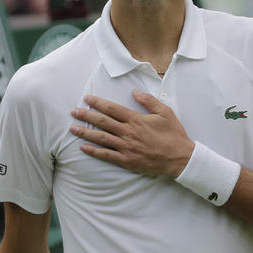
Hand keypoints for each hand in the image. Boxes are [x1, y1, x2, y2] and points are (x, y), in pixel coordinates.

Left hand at [71, 91, 193, 177]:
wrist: (180, 158)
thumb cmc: (174, 135)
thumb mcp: (165, 113)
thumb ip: (149, 101)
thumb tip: (134, 92)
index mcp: (136, 120)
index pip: (113, 109)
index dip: (98, 103)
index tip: (87, 99)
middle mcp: (128, 133)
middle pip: (103, 122)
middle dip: (86, 116)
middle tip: (73, 111)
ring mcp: (126, 147)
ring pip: (101, 138)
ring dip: (86, 132)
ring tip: (72, 128)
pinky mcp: (127, 160)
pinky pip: (106, 155)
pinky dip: (94, 151)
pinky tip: (83, 147)